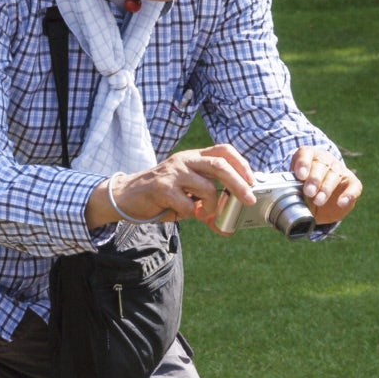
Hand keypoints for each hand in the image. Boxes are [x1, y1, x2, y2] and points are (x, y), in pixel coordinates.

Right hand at [92, 144, 257, 232]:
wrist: (127, 195)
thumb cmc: (160, 195)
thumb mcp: (186, 195)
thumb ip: (206, 206)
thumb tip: (226, 227)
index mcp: (193, 158)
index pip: (223, 150)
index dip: (241, 163)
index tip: (252, 180)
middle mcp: (184, 161)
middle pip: (219, 165)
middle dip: (239, 183)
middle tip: (248, 199)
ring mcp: (173, 173)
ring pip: (206, 187)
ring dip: (211, 206)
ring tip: (202, 212)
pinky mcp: (162, 188)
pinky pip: (187, 204)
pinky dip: (191, 213)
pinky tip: (185, 213)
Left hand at [290, 144, 360, 225]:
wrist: (324, 195)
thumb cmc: (305, 192)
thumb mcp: (294, 192)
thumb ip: (285, 201)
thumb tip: (272, 223)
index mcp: (308, 157)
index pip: (305, 154)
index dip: (303, 164)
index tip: (299, 175)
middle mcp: (324, 161)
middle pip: (320, 165)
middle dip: (314, 179)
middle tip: (308, 192)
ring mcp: (339, 170)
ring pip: (334, 175)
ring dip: (326, 188)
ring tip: (318, 200)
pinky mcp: (352, 182)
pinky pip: (353, 186)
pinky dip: (348, 194)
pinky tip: (341, 202)